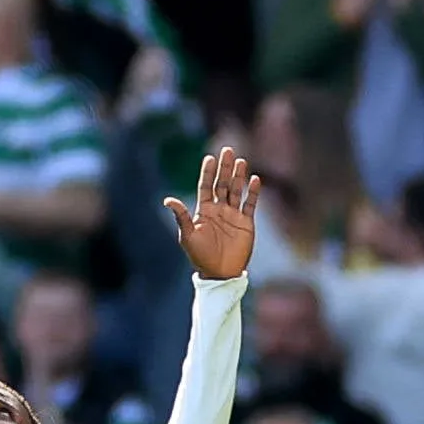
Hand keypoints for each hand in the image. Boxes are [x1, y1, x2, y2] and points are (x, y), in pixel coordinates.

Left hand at [163, 147, 259, 280]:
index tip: (209, 157)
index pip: (206, 187)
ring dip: (239, 176)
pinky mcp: (246, 223)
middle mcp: (219, 210)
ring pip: (236, 190)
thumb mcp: (188, 236)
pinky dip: (253, 192)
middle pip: (222, 184)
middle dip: (225, 168)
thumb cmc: (200, 256)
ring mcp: (233, 215)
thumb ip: (181, 216)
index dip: (208, 173)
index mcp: (204, 211)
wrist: (219, 273)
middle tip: (228, 150)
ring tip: (240, 161)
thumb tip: (167, 199)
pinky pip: (250, 204)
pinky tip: (255, 179)